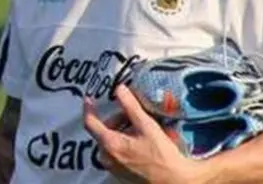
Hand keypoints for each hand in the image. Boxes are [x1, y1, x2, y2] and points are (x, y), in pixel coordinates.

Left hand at [83, 85, 204, 183]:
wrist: (174, 180)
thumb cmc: (161, 154)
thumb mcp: (146, 125)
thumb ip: (131, 106)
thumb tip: (120, 89)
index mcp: (110, 144)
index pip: (90, 123)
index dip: (88, 108)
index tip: (89, 99)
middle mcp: (107, 158)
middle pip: (103, 132)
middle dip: (115, 120)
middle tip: (131, 115)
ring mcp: (114, 168)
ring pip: (110, 142)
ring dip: (120, 132)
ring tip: (139, 129)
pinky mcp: (122, 174)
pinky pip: (116, 154)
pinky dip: (124, 144)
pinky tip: (140, 143)